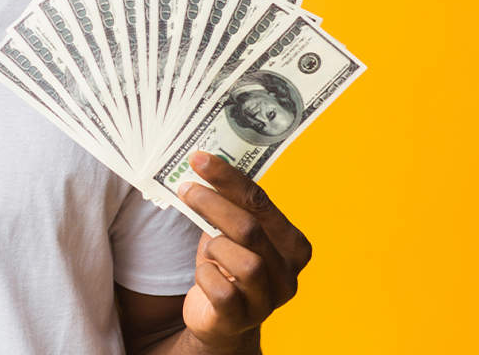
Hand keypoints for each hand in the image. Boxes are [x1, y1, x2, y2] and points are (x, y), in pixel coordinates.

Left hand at [175, 151, 312, 351]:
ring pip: (243, 261)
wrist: (220, 318)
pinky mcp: (242, 319)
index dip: (228, 178)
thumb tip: (202, 164)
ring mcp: (268, 300)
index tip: (198, 158)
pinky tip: (206, 276)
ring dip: (215, 247)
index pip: (261, 202)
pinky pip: (222, 291)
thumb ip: (230, 206)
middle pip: (250, 228)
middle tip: (185, 188)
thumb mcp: (232, 233)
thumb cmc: (227, 265)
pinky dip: (206, 277)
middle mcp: (288, 274)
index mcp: (293, 245)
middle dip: (212, 203)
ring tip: (209, 251)